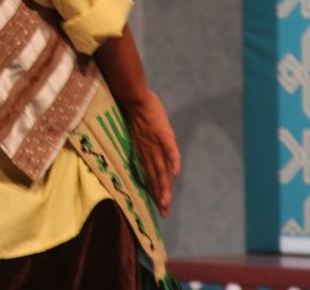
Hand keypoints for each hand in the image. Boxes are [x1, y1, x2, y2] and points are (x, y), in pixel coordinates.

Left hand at [123, 90, 180, 216]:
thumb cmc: (135, 111)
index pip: (151, 175)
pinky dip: (174, 161)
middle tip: (165, 213)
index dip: (155, 190)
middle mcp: (148, 150)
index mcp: (143, 151)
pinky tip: (176, 173)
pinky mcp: (163, 134)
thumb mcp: (139, 130)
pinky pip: (170, 150)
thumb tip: (149, 148)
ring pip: (161, 168)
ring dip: (164, 186)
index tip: (159, 206)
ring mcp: (155, 143)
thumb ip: (145, 142)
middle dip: (160, 195)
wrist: (132, 96)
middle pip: (156, 177)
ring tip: (166, 202)